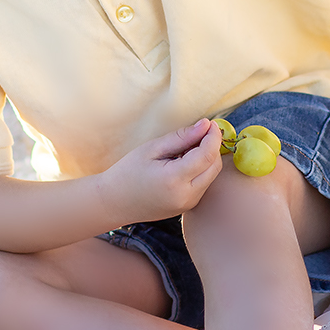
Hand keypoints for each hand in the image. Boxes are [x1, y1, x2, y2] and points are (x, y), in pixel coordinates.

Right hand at [105, 119, 221, 223]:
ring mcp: (188, 204)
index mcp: (174, 179)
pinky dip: (201, 170)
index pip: (207, 155)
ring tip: (187, 147)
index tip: (211, 123)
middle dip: (213, 146)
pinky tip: (185, 162)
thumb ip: (181, 137)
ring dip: (208, 158)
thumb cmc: (128, 172)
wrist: (114, 203)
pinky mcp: (188, 206)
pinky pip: (204, 184)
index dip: (213, 136)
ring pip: (211, 175)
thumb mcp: (152, 149)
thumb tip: (205, 125)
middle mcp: (186, 196)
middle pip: (214, 166)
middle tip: (200, 132)